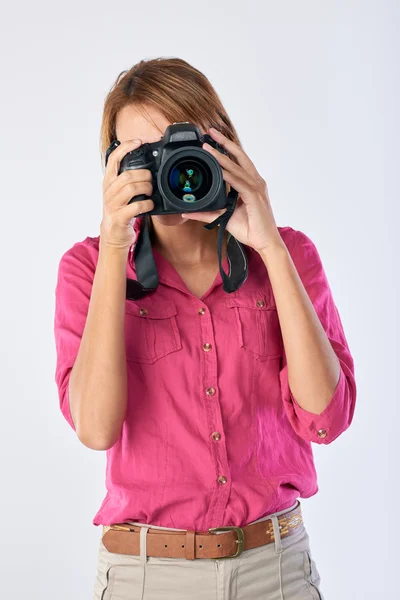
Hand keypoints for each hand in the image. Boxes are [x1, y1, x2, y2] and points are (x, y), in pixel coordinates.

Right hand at [100, 138, 154, 249]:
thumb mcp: (120, 192)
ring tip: (150, 192)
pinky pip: (136, 206)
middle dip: (144, 175)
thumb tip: (146, 167)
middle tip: (151, 181)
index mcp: (108, 181)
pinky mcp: (119, 217)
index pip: (113, 159)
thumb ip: (128, 179)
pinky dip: (147, 204)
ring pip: (131, 188)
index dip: (125, 148)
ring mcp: (113, 204)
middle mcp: (109, 191)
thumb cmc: (120, 210)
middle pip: (127, 175)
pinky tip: (150, 205)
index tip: (138, 142)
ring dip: (146, 188)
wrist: (113, 234)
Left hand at [181, 127, 282, 253]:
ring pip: (237, 168)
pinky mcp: (255, 198)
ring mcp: (256, 189)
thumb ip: (207, 213)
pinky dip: (229, 176)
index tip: (212, 140)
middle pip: (239, 157)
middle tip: (210, 132)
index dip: (226, 149)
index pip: (238, 161)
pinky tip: (219, 170)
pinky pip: (239, 184)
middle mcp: (255, 183)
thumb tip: (187, 212)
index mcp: (250, 184)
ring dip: (222, 157)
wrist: (265, 243)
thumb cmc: (250, 229)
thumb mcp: (224, 218)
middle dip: (225, 143)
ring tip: (208, 148)